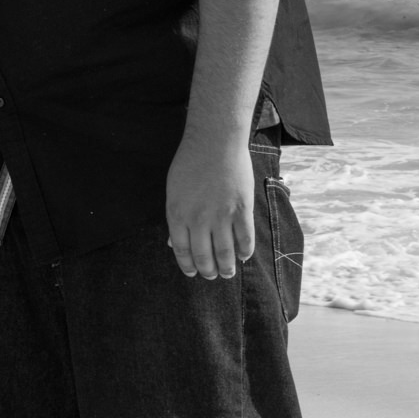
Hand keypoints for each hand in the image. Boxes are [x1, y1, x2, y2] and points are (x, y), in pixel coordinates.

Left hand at [165, 133, 254, 279]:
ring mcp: (221, 216)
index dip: (188, 266)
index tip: (193, 273)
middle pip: (204, 256)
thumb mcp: (173, 191)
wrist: (215, 141)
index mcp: (177, 215)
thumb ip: (175, 218)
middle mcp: (198, 220)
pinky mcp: (242, 209)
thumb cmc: (190, 163)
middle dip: (208, 271)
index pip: (182, 251)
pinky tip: (243, 256)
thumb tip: (173, 243)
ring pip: (225, 252)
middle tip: (213, 276)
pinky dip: (245, 251)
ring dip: (227, 267)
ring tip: (228, 273)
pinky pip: (245, 238)